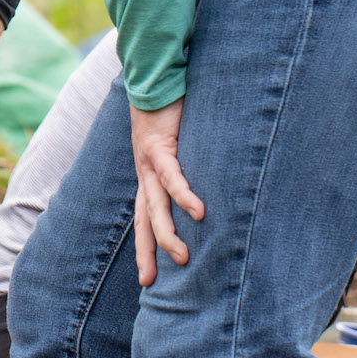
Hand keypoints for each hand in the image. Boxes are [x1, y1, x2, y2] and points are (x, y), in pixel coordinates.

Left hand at [131, 97, 204, 285]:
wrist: (152, 74)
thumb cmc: (169, 110)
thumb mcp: (179, 146)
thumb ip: (190, 166)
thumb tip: (212, 192)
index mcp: (148, 175)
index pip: (144, 218)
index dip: (145, 247)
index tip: (147, 280)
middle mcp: (144, 172)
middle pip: (144, 220)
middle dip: (148, 251)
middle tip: (151, 283)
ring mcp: (148, 160)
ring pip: (156, 204)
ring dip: (168, 232)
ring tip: (182, 257)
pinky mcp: (159, 144)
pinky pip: (172, 174)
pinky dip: (184, 193)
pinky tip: (198, 212)